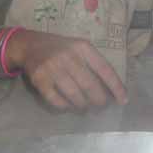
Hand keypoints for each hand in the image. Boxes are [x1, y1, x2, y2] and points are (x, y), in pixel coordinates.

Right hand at [5, 29, 127, 110]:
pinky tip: (69, 106)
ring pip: (75, 95)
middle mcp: (68, 56)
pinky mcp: (40, 80)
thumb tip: (113, 89)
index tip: (123, 100)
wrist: (29, 45)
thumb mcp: (79, 48)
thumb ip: (94, 63)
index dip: (116, 87)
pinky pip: (57, 100)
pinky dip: (66, 107)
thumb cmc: (61, 49)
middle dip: (99, 100)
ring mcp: (52, 68)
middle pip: (90, 85)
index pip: (105, 69)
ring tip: (86, 108)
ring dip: (83, 106)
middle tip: (101, 106)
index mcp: (83, 47)